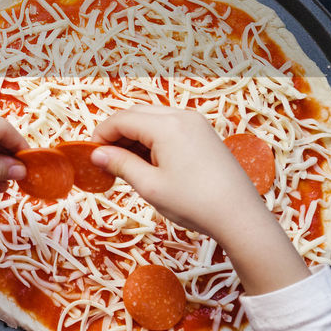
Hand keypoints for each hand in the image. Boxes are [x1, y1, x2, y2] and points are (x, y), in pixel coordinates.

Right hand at [90, 105, 308, 294]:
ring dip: (134, 135)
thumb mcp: (150, 186)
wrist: (240, 216)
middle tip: (105, 159)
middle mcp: (182, 115)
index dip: (101, 135)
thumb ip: (120, 164)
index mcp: (166, 125)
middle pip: (136, 114)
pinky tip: (148, 161)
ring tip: (125, 164)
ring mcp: (196, 123)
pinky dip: (152, 138)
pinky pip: (170, 126)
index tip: (91, 154)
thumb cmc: (194, 203)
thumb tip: (96, 154)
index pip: (121, 119)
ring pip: (153, 118)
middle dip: (116, 133)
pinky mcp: (204, 133)